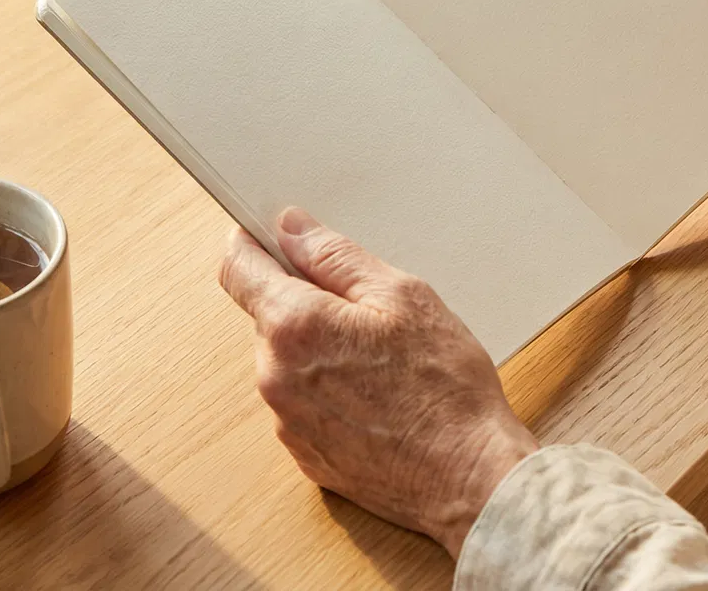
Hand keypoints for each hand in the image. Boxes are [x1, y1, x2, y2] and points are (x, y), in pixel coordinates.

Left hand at [217, 208, 538, 556]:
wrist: (469, 477)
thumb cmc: (446, 390)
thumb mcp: (402, 296)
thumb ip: (336, 257)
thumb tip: (292, 230)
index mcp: (294, 326)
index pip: (238, 268)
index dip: (252, 244)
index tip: (268, 237)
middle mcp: (275, 376)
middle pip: (269, 317)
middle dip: (306, 305)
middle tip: (367, 312)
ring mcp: (287, 422)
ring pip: (289, 363)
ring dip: (320, 353)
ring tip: (382, 364)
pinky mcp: (305, 455)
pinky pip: (304, 405)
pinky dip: (330, 394)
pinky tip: (379, 398)